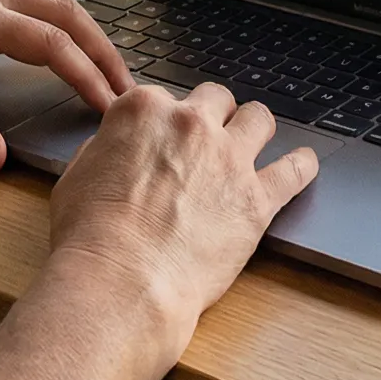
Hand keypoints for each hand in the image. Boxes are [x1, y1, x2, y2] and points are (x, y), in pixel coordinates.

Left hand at [0, 0, 132, 171]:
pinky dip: (63, 24)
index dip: (85, 75)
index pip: (49, 43)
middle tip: (127, 89)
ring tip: (108, 71)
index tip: (108, 105)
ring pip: (53, 1)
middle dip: (101, 50)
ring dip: (86, 34)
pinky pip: (35, 1)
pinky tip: (70, 49)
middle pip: (65, 13)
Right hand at [44, 82, 320, 356]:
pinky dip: (301, 165)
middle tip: (208, 142)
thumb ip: (106, 149)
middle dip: (212, 118)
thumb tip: (117, 147)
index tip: (166, 140)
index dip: (165, 123)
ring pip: (259, 118)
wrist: (121, 281)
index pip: (163, 98)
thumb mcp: (78, 175)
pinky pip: (295, 169)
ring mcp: (228, 158)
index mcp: (143, 110)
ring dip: (254, 129)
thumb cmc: (90, 237)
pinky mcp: (256, 199)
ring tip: (254, 144)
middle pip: (215, 99)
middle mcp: (190, 124)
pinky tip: (302, 165)